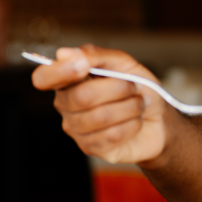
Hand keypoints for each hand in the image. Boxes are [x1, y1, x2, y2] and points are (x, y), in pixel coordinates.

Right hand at [32, 45, 170, 164]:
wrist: (158, 117)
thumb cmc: (137, 88)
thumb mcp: (121, 63)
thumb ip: (93, 55)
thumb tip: (63, 54)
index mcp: (66, 80)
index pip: (43, 78)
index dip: (58, 71)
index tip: (82, 66)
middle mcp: (64, 104)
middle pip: (82, 96)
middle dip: (118, 88)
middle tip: (133, 87)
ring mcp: (75, 128)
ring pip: (100, 117)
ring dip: (130, 107)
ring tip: (137, 104)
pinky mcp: (90, 147)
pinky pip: (112, 135)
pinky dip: (132, 125)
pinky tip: (134, 121)